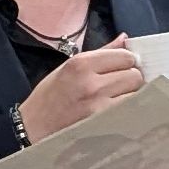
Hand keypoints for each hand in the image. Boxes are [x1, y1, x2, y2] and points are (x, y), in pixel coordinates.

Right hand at [17, 37, 142, 143]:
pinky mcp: (102, 123)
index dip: (127, 62)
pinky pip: (130, 110)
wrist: (33, 129)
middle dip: (130, 78)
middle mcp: (91, 82)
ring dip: (131, 95)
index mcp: (81, 63)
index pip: (125, 56)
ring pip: (135, 93)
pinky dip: (128, 109)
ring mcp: (98, 104)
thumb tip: (124, 39)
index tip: (121, 68)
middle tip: (118, 86)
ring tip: (116, 99)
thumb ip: (100, 53)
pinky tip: (117, 111)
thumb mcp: (67, 68)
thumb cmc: (49, 97)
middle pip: (134, 75)